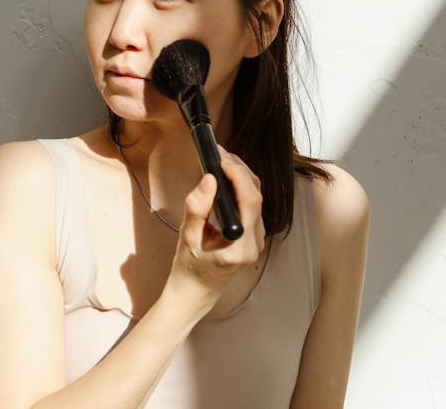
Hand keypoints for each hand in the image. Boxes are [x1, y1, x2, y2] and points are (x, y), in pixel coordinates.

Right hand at [164, 145, 266, 310]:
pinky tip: (226, 179)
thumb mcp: (187, 238)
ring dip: (241, 176)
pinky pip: (252, 205)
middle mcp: (255, 244)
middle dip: (240, 170)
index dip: (239, 176)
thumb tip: (208, 180)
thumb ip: (197, 208)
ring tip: (221, 162)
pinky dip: (241, 187)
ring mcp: (257, 240)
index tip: (221, 160)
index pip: (251, 202)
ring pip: (257, 198)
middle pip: (257, 196)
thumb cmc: (189, 267)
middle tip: (219, 154)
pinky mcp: (254, 235)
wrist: (195, 291)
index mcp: (241, 247)